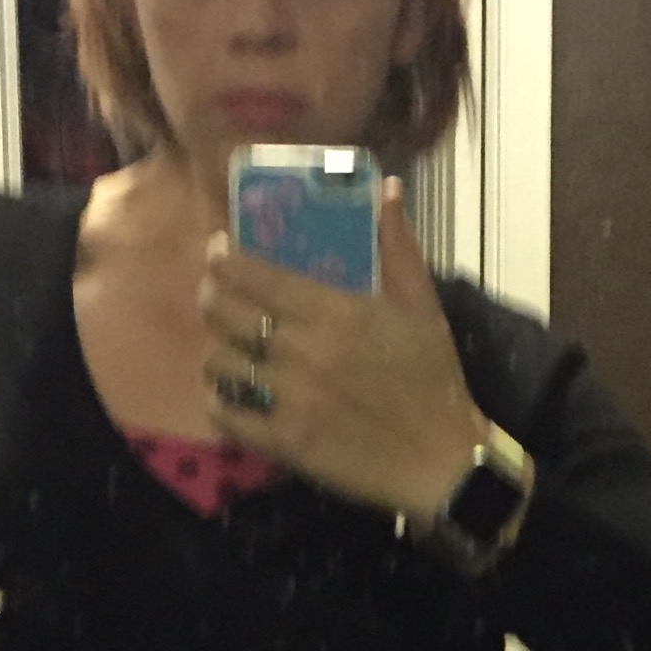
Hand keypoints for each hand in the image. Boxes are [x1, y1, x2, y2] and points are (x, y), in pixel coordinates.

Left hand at [198, 177, 488, 522]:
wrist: (441, 462)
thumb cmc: (431, 380)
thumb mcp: (422, 307)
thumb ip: (397, 247)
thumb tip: (385, 188)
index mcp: (333, 310)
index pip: (254, 273)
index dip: (223, 257)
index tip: (218, 251)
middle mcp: (302, 350)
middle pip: (224, 312)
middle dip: (209, 297)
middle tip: (215, 297)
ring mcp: (288, 398)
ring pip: (219, 364)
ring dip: (216, 353)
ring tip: (227, 351)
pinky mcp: (283, 442)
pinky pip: (226, 416)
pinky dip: (218, 403)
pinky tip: (228, 397)